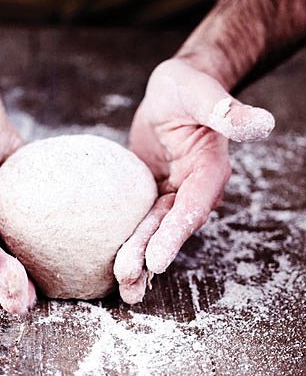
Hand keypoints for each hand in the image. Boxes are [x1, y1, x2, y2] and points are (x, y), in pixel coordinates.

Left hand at [114, 58, 274, 303]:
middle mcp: (191, 188)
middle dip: (149, 257)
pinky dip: (128, 237)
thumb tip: (262, 124)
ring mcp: (170, 192)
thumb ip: (225, 110)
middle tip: (129, 286)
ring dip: (138, 257)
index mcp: (208, 170)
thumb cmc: (188, 87)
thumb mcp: (202, 92)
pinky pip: (138, 216)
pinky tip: (112, 259)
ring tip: (124, 287)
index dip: (175, 234)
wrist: (172, 93)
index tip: (156, 261)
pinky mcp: (151, 191)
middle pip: (169, 228)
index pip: (191, 207)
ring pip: (153, 229)